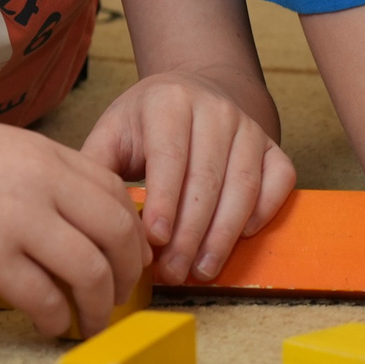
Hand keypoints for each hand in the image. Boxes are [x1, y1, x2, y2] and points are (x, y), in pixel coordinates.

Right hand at [0, 111, 151, 340]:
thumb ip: (30, 171)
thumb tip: (62, 210)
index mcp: (41, 152)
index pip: (114, 191)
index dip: (130, 230)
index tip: (127, 257)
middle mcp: (39, 180)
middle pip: (116, 232)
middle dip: (127, 272)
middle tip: (120, 296)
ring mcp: (14, 217)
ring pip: (90, 270)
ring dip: (100, 305)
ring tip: (92, 323)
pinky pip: (43, 296)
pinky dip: (56, 317)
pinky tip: (50, 325)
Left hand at [82, 71, 297, 283]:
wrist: (192, 92)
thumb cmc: (146, 123)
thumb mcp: (113, 131)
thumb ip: (96, 166)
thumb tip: (85, 214)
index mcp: (168, 101)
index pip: (169, 157)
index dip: (164, 202)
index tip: (154, 241)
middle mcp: (214, 109)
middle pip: (206, 179)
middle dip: (190, 233)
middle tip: (173, 271)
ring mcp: (248, 126)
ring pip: (243, 186)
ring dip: (223, 235)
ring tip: (202, 270)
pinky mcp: (272, 145)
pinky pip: (279, 180)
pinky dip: (264, 211)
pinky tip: (242, 238)